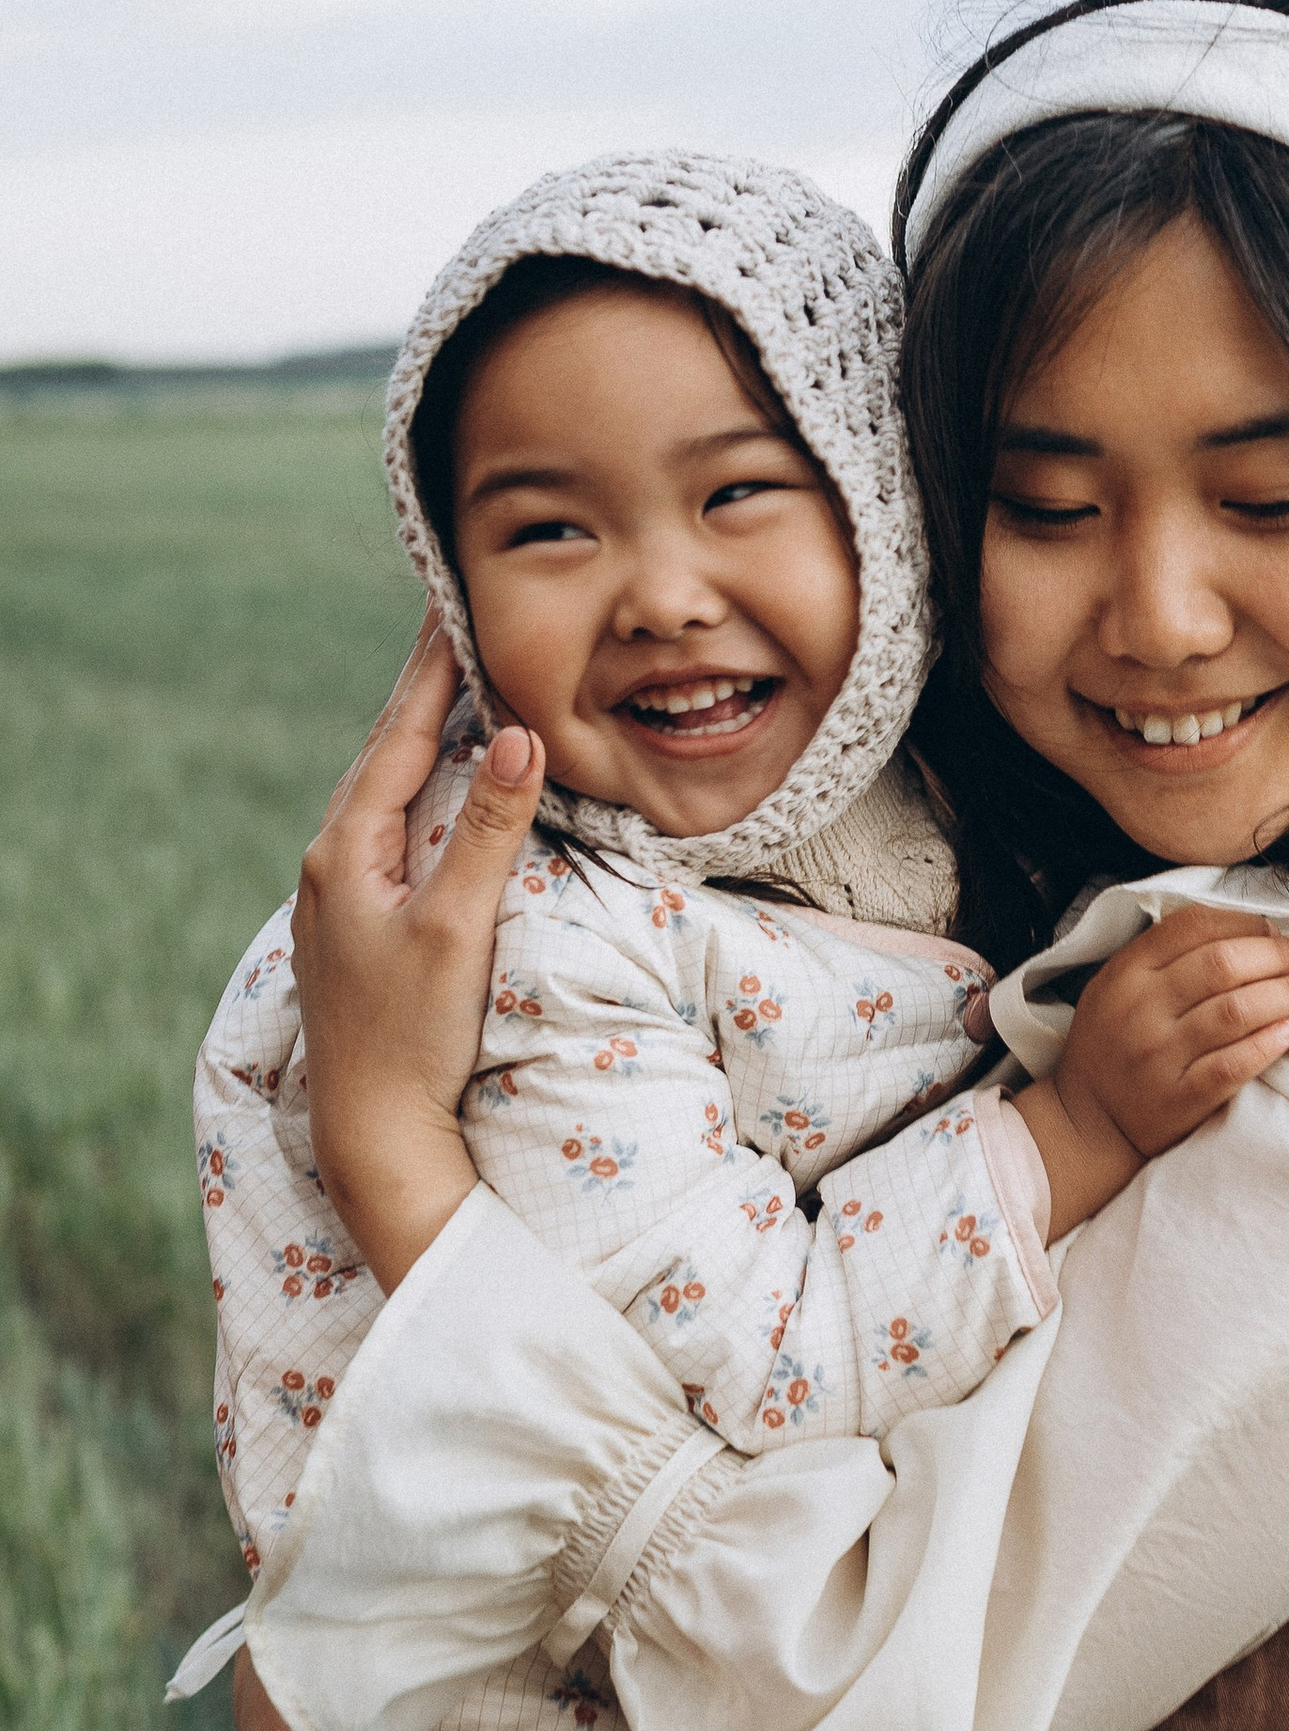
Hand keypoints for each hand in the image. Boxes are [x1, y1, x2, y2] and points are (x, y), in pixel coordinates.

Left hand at [294, 615, 545, 1288]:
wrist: (371, 1128)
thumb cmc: (413, 1034)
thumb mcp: (458, 928)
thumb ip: (491, 832)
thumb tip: (516, 737)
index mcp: (347, 847)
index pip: (400, 732)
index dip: (435, 666)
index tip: (457, 602)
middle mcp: (331, 859)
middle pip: (386, 750)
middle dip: (425, 684)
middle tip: (455, 616)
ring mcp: (338, 892)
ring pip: (386, 789)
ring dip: (421, 733)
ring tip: (452, 681)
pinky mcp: (356, 922)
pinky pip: (391, 826)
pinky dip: (420, 785)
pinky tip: (437, 785)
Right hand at [1011, 904, 1288, 1235]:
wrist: (1086, 1125)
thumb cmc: (1113, 1047)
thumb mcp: (1116, 987)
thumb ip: (1164, 956)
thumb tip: (1247, 930)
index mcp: (1127, 972)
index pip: (1194, 926)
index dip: (1245, 923)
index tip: (1277, 931)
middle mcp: (1141, 1009)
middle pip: (1223, 965)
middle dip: (1278, 955)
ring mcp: (1158, 1056)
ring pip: (1234, 1012)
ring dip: (1288, 995)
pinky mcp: (1177, 1099)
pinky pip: (1230, 1067)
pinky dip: (1264, 1047)